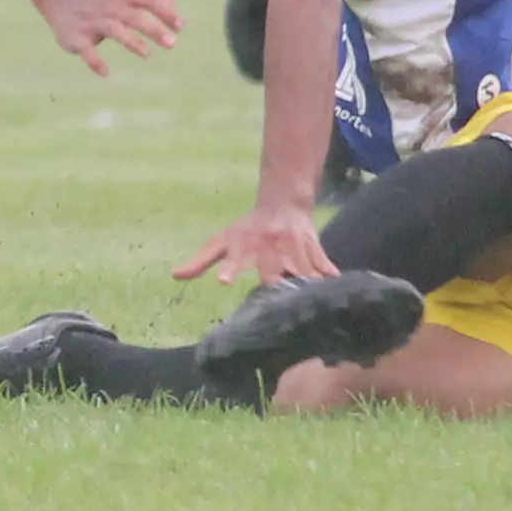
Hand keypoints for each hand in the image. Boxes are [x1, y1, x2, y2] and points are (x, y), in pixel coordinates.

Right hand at [33, 0, 180, 74]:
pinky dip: (95, 61)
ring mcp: (92, 21)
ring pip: (114, 29)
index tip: (179, 27)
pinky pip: (86, 50)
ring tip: (146, 54)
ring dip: (131, 41)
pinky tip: (105, 72)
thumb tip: (181, 22)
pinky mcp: (75, 37)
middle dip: (153, 29)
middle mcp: (109, 6)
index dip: (165, 12)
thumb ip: (153, 2)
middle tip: (171, 44)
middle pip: (134, 16)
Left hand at [173, 199, 336, 286]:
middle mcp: (269, 248)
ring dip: (304, 286)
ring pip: (302, 271)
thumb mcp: (222, 242)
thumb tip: (174, 276)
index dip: (230, 270)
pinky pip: (324, 267)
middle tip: (275, 300)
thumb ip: (200, 262)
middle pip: (274, 271)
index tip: (223, 281)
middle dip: (275, 283)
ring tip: (307, 306)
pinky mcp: (315, 250)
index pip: (234, 259)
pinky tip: (337, 294)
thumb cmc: (248, 230)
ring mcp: (294, 249)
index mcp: (245, 246)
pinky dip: (330, 279)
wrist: (283, 204)